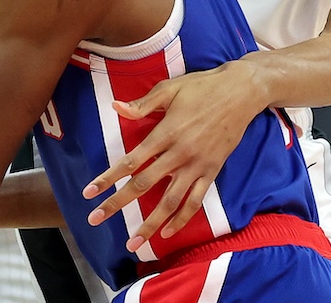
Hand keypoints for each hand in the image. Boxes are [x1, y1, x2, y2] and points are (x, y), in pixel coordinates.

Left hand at [82, 61, 266, 249]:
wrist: (241, 92)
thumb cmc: (203, 87)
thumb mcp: (170, 89)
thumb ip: (143, 104)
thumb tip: (116, 107)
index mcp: (166, 132)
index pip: (131, 161)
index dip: (108, 178)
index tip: (89, 192)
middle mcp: (180, 153)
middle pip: (144, 185)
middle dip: (117, 203)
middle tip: (95, 219)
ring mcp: (197, 165)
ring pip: (170, 202)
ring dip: (150, 224)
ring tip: (133, 243)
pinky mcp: (212, 171)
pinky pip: (196, 201)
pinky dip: (182, 219)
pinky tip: (167, 232)